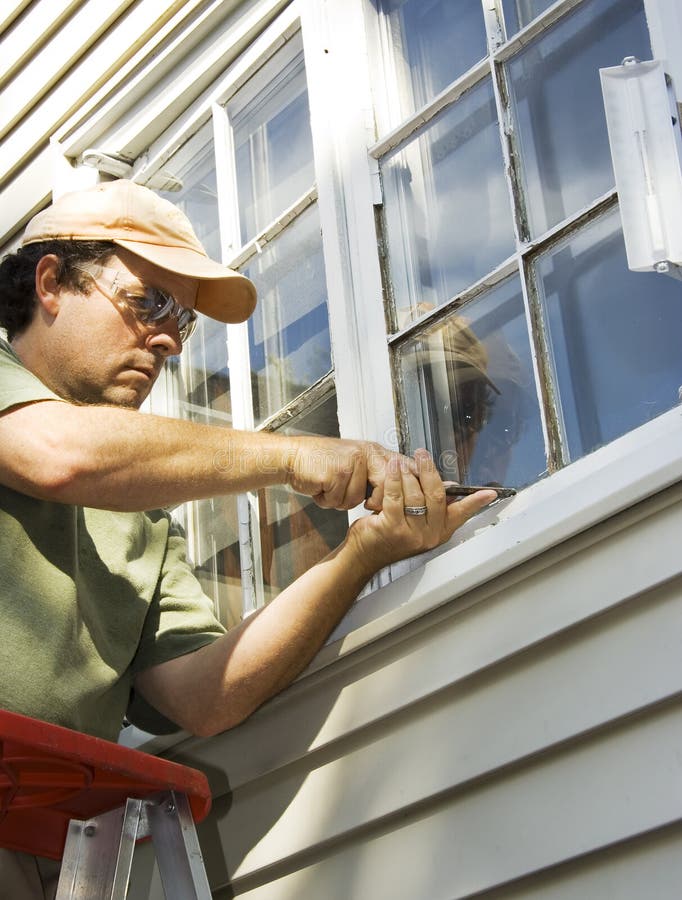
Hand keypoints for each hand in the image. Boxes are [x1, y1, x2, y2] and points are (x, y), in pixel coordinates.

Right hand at [287, 436, 415, 510]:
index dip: (407, 485)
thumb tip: (395, 492)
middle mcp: (365, 454)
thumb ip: (374, 473)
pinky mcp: (338, 473)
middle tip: (366, 504)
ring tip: (330, 487)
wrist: (293, 457)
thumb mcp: (353, 463)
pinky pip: (339, 500)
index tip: (409, 501)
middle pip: (385, 486)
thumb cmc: (321, 463)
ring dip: (340, 500)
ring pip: (357, 499)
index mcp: (372, 451)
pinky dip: (327, 500)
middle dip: (375, 501)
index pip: (400, 467)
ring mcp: (351, 462)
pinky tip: (321, 487)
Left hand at [345, 448, 496, 572]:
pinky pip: (395, 497)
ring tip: (400, 460)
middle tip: (422, 455)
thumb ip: (433, 507)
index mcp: (439, 532)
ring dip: (407, 473)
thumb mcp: (417, 523)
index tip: (489, 493)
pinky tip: (391, 468)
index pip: (462, 514)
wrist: (364, 554)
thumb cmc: (389, 536)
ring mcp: (411, 533)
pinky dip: (393, 479)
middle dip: (429, 471)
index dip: (475, 502)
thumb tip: (448, 486)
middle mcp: (429, 535)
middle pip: (436, 496)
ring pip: (415, 495)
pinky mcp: (392, 528)